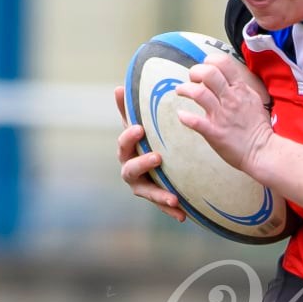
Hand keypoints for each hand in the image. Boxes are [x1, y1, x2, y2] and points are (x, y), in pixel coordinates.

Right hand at [113, 85, 183, 220]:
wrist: (156, 163)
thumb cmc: (146, 140)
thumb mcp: (141, 124)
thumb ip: (129, 109)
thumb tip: (120, 86)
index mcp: (127, 150)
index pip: (124, 142)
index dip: (129, 136)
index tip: (140, 128)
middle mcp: (130, 170)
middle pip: (131, 169)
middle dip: (143, 164)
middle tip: (157, 157)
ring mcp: (142, 186)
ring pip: (147, 192)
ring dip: (159, 194)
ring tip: (172, 198)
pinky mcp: (155, 199)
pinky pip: (162, 206)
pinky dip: (171, 211)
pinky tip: (182, 216)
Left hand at [173, 53, 274, 174]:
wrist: (263, 151)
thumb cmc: (258, 128)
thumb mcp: (253, 100)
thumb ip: (239, 89)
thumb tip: (227, 80)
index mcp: (240, 90)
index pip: (223, 63)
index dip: (209, 62)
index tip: (205, 69)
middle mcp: (230, 99)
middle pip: (209, 73)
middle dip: (195, 72)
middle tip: (191, 79)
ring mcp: (221, 115)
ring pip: (198, 93)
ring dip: (185, 89)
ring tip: (181, 91)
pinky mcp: (214, 132)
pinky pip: (195, 121)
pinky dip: (185, 117)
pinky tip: (181, 115)